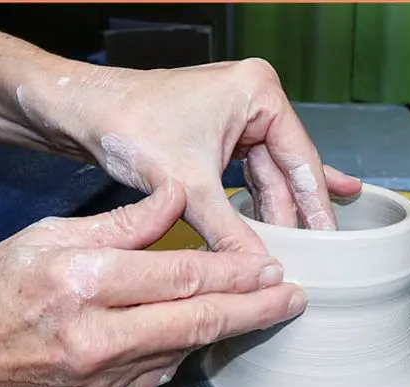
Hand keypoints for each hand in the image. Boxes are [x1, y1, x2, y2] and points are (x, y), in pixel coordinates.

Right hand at [0, 184, 304, 386]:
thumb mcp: (46, 236)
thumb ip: (120, 222)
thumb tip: (175, 197)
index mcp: (83, 283)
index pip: (181, 277)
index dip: (236, 275)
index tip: (272, 269)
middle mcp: (97, 337)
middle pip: (197, 322)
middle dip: (255, 311)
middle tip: (294, 300)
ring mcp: (99, 380)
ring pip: (184, 352)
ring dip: (226, 334)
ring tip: (261, 314)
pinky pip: (156, 378)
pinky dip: (182, 354)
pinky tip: (200, 338)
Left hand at [24, 58, 362, 251]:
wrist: (79, 113)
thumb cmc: (126, 124)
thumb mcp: (189, 187)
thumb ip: (231, 230)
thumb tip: (260, 270)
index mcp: (259, 93)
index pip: (301, 160)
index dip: (316, 207)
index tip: (329, 242)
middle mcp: (254, 99)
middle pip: (288, 170)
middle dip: (295, 214)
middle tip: (316, 256)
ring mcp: (237, 117)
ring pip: (268, 177)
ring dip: (276, 214)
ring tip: (299, 251)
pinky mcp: (217, 135)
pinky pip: (248, 176)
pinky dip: (258, 203)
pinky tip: (289, 221)